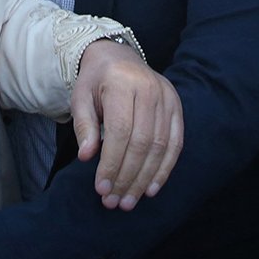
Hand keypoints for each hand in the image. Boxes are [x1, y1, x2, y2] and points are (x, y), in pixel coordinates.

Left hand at [73, 40, 183, 209]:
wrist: (117, 57)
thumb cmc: (95, 81)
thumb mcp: (80, 97)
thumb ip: (83, 125)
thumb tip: (86, 157)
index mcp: (122, 82)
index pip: (119, 131)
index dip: (111, 163)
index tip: (101, 188)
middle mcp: (150, 89)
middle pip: (141, 142)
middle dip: (127, 176)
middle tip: (114, 202)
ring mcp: (168, 97)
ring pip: (160, 146)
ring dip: (144, 179)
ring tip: (128, 201)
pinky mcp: (177, 106)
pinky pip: (175, 143)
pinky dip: (164, 169)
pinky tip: (150, 188)